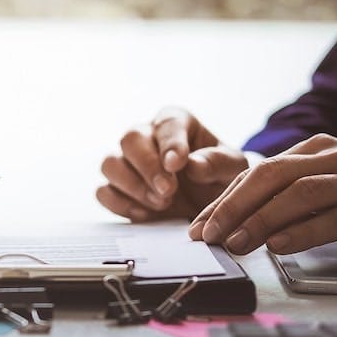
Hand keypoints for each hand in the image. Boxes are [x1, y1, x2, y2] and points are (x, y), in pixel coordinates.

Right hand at [96, 107, 247, 221]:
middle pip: (129, 139)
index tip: (178, 164)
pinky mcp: (117, 188)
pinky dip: (121, 205)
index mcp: (175, 123)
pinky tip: (146, 214)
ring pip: (110, 164)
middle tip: (168, 191)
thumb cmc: (220, 177)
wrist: (209, 204)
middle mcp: (146, 137)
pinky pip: (104, 192)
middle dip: (148, 167)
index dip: (170, 144)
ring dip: (133, 186)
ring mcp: (127, 162)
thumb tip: (192, 165)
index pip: (166, 125)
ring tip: (161, 203)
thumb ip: (217, 163)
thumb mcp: (232, 169)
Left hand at [189, 134, 336, 254]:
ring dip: (260, 220)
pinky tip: (279, 246)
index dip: (224, 199)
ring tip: (234, 244)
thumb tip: (251, 221)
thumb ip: (299, 196)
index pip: (259, 171)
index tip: (199, 224)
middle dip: (231, 207)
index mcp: (320, 149)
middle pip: (270, 177)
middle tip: (206, 234)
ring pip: (298, 195)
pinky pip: (335, 218)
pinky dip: (303, 232)